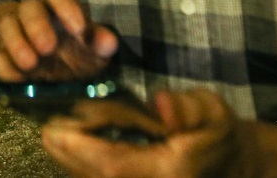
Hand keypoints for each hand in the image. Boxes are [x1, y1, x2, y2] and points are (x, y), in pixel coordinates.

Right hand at [0, 0, 116, 81]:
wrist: (53, 78)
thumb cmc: (77, 56)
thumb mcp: (92, 51)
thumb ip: (100, 44)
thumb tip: (109, 42)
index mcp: (57, 8)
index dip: (64, 4)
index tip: (79, 29)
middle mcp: (34, 16)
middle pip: (29, 7)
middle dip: (37, 24)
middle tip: (48, 47)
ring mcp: (14, 34)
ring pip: (7, 24)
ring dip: (17, 42)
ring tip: (30, 63)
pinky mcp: (2, 56)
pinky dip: (5, 66)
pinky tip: (17, 77)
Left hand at [42, 90, 258, 177]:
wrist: (230, 163)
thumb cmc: (216, 133)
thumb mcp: (211, 113)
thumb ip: (188, 109)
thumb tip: (161, 105)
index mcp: (166, 174)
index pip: (112, 166)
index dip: (79, 148)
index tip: (53, 128)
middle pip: (93, 176)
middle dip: (66, 151)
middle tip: (46, 124)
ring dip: (69, 156)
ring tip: (55, 127)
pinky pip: (97, 177)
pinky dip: (80, 161)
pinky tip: (70, 140)